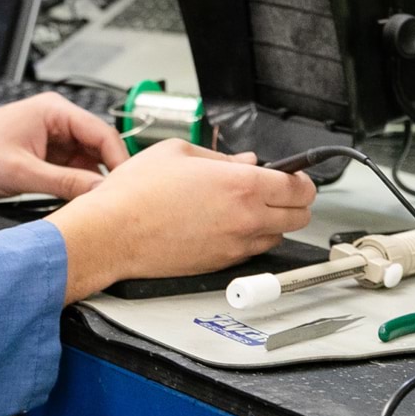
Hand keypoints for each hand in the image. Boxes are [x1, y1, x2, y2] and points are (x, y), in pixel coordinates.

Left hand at [0, 92, 128, 208]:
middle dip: (106, 174)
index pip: (102, 132)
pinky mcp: (43, 157)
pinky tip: (79, 205)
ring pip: (86, 162)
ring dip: (90, 183)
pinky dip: (76, 188)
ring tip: (98, 207)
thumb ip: (64, 183)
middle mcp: (55, 121)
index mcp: (53, 111)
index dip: (119, 161)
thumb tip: (100, 193)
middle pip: (98, 148)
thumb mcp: (22, 173)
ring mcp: (50, 139)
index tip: (130, 188)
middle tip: (118, 203)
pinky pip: (71, 172)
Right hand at [47, 138, 316, 302]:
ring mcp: (236, 245)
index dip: (300, 179)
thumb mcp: (175, 151)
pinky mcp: (222, 264)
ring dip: (270, 221)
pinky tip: (221, 223)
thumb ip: (219, 156)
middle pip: (300, 216)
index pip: (299, 187)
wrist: (113, 232)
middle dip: (293, 201)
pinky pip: (252, 250)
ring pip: (278, 236)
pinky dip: (247, 237)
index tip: (292, 176)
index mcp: (240, 185)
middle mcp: (247, 219)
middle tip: (273, 190)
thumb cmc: (136, 192)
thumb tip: (245, 162)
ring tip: (241, 206)